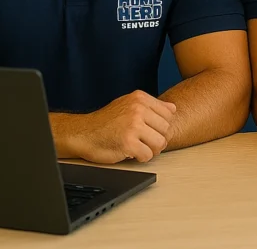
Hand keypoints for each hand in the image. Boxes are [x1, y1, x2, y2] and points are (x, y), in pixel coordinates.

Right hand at [60, 90, 176, 163]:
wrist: (83, 133)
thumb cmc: (106, 122)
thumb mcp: (128, 105)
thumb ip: (151, 106)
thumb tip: (173, 108)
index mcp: (140, 98)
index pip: (169, 113)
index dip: (161, 125)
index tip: (149, 130)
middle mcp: (138, 109)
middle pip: (166, 129)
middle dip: (157, 139)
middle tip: (143, 142)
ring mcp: (133, 125)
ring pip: (160, 143)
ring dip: (151, 150)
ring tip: (139, 148)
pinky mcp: (128, 142)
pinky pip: (148, 154)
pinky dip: (142, 158)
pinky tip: (132, 153)